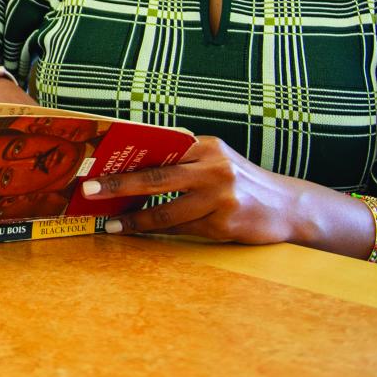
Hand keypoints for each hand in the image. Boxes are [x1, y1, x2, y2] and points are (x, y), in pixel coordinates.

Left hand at [81, 135, 304, 244]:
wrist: (288, 207)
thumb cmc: (240, 182)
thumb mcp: (216, 161)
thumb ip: (183, 160)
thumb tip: (131, 168)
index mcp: (206, 146)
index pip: (157, 149)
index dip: (125, 157)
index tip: (95, 164)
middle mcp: (213, 168)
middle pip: (155, 178)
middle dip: (117, 185)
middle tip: (88, 190)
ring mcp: (219, 197)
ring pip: (165, 210)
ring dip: (133, 218)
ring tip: (110, 224)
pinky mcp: (223, 223)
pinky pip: (181, 229)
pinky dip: (157, 230)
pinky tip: (138, 231)